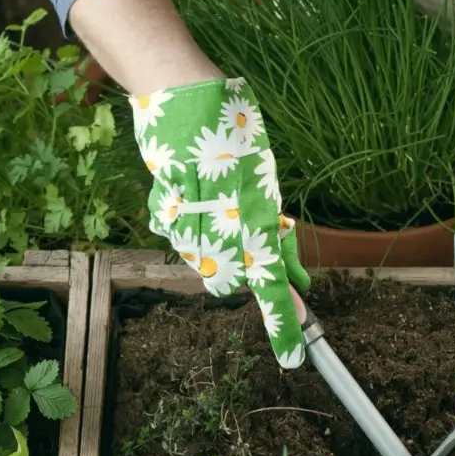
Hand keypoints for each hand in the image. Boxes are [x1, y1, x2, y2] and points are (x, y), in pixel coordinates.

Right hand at [130, 77, 310, 367]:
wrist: (183, 96)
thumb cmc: (233, 130)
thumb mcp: (263, 177)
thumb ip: (273, 227)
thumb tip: (291, 270)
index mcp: (255, 216)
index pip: (271, 285)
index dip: (283, 324)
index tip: (293, 359)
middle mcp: (221, 226)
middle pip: (229, 283)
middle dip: (239, 274)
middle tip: (250, 240)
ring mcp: (187, 223)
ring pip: (202, 262)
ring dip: (213, 247)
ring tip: (217, 203)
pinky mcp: (161, 212)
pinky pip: (176, 237)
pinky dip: (186, 226)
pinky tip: (190, 198)